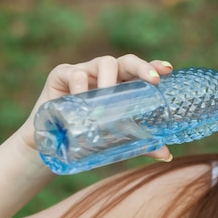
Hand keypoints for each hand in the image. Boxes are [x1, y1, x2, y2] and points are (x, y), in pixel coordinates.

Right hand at [19, 54, 173, 160]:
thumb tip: (167, 155)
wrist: (50, 146)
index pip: (140, 71)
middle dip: (141, 66)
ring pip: (104, 62)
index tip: (168, 70)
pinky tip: (81, 96)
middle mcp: (106, 75)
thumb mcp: (116, 140)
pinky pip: (74, 72)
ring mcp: (85, 72)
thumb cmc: (88, 136)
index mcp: (121, 85)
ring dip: (111, 78)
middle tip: (152, 80)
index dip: (154, 66)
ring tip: (109, 96)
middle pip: (126, 62)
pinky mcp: (61, 75)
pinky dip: (80, 83)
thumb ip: (142, 145)